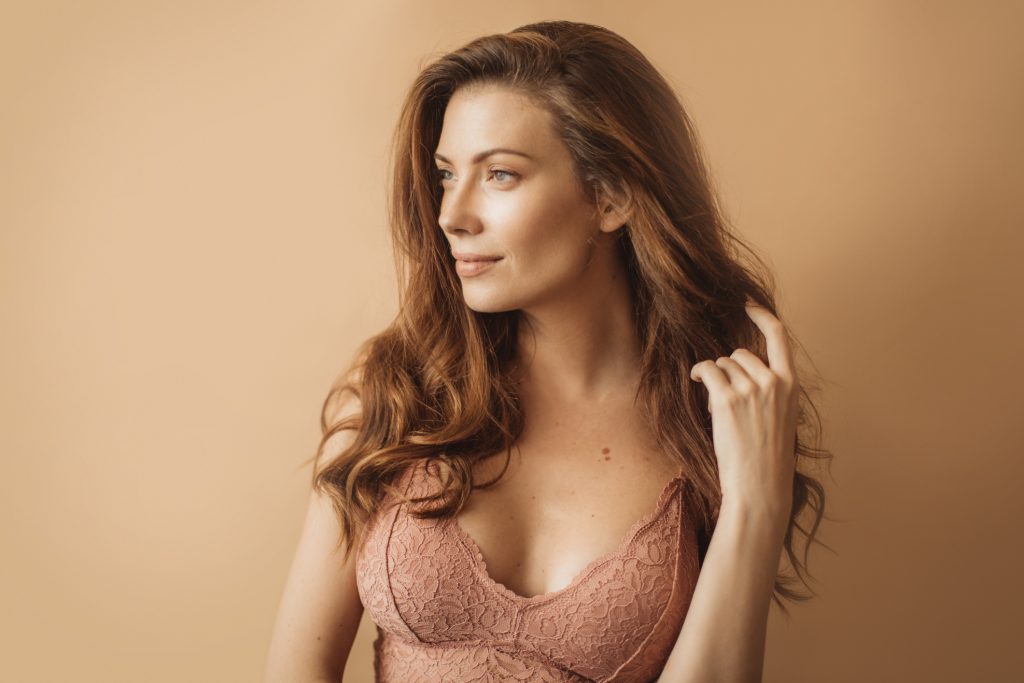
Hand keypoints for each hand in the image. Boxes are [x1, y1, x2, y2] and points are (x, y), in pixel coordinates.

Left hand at [689, 300, 798, 516]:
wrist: (760, 485)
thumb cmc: (767, 457)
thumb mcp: (780, 416)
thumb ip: (769, 390)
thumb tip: (739, 368)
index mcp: (791, 385)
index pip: (779, 336)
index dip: (761, 315)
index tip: (747, 303)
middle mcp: (773, 382)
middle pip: (740, 353)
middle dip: (729, 370)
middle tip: (728, 399)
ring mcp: (751, 389)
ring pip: (722, 363)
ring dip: (715, 379)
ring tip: (720, 408)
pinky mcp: (727, 399)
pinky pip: (707, 369)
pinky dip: (699, 372)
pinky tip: (697, 381)